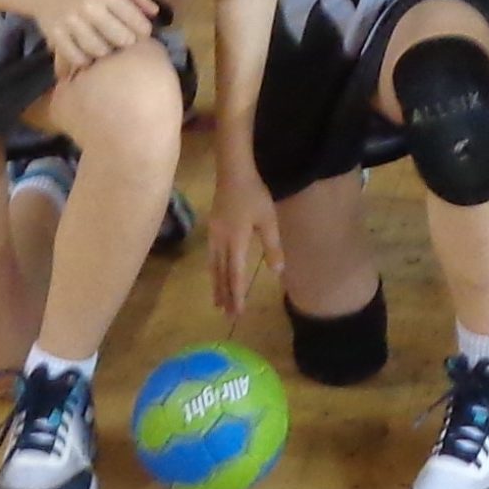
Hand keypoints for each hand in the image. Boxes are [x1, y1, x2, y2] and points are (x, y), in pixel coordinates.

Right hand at [37, 0, 157, 77]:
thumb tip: (155, 13)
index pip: (136, 21)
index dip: (143, 31)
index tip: (141, 34)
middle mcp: (90, 6)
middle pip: (120, 39)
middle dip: (127, 44)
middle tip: (125, 43)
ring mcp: (71, 22)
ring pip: (99, 50)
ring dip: (107, 54)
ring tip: (109, 49)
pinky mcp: (55, 35)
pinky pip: (76, 56)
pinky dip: (85, 60)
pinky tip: (89, 55)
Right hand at [208, 165, 283, 322]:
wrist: (233, 172)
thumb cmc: (254, 195)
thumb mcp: (268, 220)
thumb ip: (272, 246)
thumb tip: (277, 271)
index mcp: (236, 242)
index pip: (236, 275)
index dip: (237, 295)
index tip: (237, 312)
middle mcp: (221, 243)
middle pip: (222, 275)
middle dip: (225, 296)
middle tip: (227, 316)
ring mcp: (213, 236)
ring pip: (214, 267)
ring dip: (216, 286)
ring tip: (217, 302)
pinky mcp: (212, 229)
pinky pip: (211, 258)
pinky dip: (213, 272)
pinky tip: (215, 275)